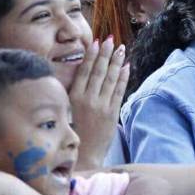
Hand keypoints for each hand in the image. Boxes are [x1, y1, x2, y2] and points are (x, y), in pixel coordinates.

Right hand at [69, 38, 130, 167]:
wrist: (84, 154)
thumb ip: (74, 92)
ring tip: (121, 48)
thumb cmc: (73, 131)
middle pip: (98, 71)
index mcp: (73, 97)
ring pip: (110, 79)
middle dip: (106, 54)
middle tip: (111, 39)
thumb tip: (81, 74)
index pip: (84, 71)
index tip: (96, 42)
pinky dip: (123, 78)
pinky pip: (119, 91)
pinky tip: (127, 66)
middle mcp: (87, 99)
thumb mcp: (67, 109)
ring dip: (116, 62)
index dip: (92, 55)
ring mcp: (101, 106)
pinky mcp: (112, 114)